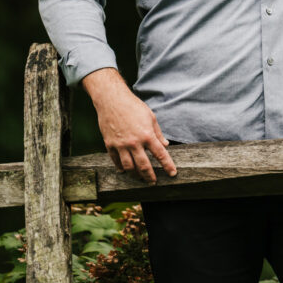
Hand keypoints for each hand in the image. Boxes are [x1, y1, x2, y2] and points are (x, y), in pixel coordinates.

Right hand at [83, 68, 176, 183]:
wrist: (112, 100)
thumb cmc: (133, 106)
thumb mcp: (150, 117)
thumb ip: (158, 133)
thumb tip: (165, 145)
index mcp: (147, 135)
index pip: (160, 154)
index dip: (168, 166)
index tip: (172, 174)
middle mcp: (134, 142)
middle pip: (144, 166)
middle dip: (150, 177)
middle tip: (153, 182)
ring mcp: (121, 145)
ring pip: (129, 167)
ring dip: (136, 175)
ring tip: (140, 178)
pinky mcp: (110, 145)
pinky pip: (116, 161)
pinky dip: (121, 167)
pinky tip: (125, 171)